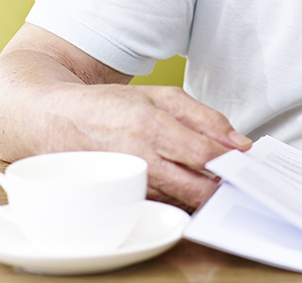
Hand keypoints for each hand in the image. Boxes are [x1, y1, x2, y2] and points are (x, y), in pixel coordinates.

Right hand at [47, 83, 250, 209]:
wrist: (55, 121)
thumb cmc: (111, 105)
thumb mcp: (162, 95)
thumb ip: (205, 118)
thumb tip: (239, 143)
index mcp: (151, 127)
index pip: (203, 154)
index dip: (230, 159)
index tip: (246, 158)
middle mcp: (139, 160)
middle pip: (195, 189)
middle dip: (221, 185)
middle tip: (234, 176)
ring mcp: (128, 184)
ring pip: (181, 202)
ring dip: (202, 194)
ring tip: (211, 177)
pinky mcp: (120, 200)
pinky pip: (162, 205)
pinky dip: (179, 199)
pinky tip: (186, 184)